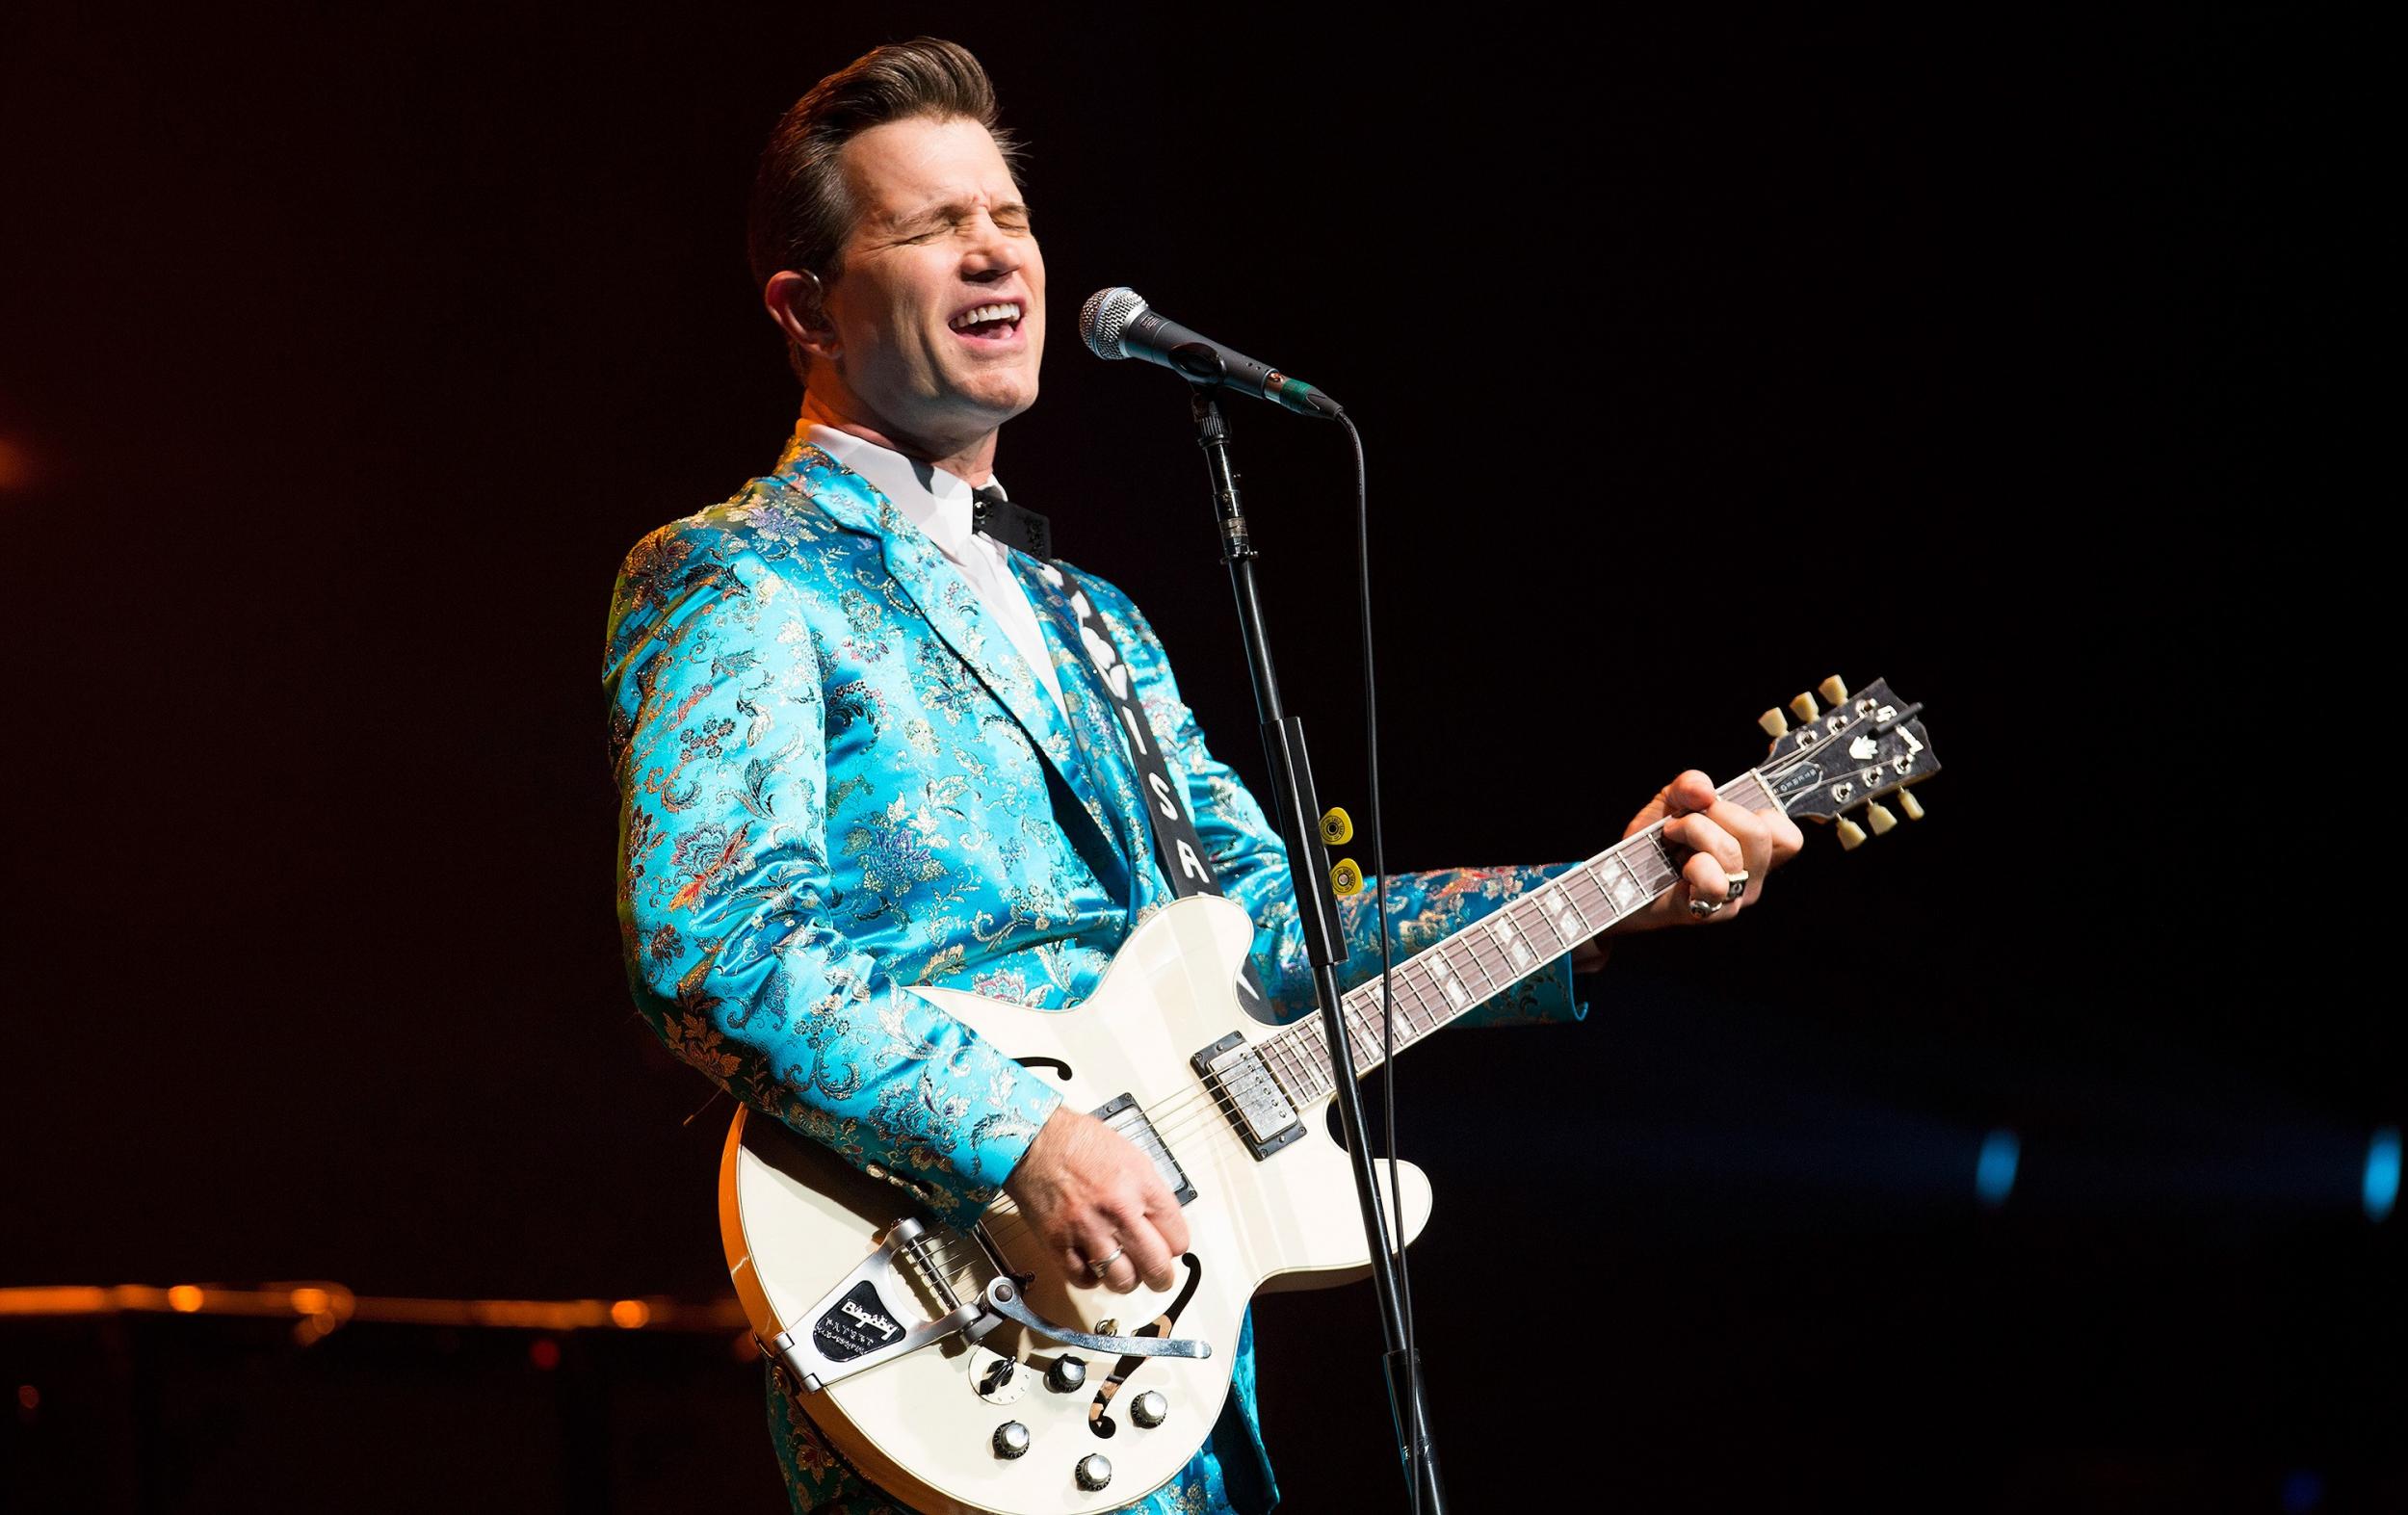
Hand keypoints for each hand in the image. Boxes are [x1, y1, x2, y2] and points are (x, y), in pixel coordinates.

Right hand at [1002, 1106, 1189, 1292]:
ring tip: (1124, 1269)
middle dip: (1161, 1278)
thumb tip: (1162, 1225)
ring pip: (1121, 1281)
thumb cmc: (1078, 1143)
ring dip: (1126, 1280)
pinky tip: (1094, 1265)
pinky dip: (1093, 1278)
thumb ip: (1150, 1194)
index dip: (1175, 1246)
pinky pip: (1084, 1280)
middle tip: (1159, 1278)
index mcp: (1140, 1186)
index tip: (1169, 1247)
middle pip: (1155, 1267)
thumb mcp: (1131, 1157)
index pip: (1177, 1238)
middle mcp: (1117, 1210)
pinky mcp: (1058, 1243)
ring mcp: (1086, 1229)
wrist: (1033, 1142)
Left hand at [1610, 768, 1802, 934]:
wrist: (1619, 880)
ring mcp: (1731, 899)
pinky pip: (1715, 883)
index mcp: (1752, 852)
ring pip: (1732, 854)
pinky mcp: (1707, 913)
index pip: (1789, 838)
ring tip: (1671, 835)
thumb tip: (1706, 791)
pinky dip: (1693, 864)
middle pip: (1760, 834)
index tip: (1726, 804)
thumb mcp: (1671, 801)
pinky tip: (1676, 866)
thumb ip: (1689, 786)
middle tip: (1687, 817)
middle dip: (1718, 812)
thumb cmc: (1652, 843)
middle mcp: (1749, 878)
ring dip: (1695, 832)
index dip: (1767, 812)